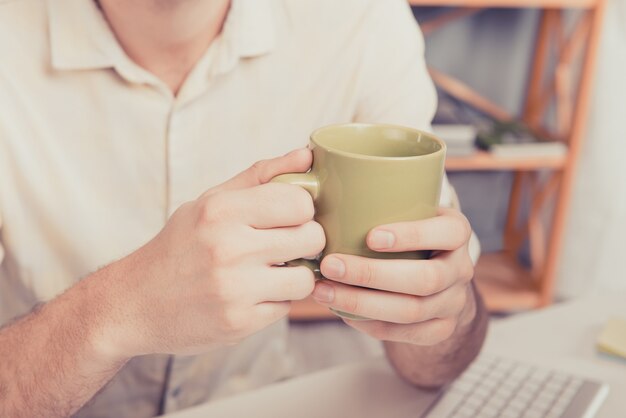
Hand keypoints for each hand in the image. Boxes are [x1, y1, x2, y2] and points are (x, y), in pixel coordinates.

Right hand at [101, 148, 324, 357]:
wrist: (133, 303)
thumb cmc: (179, 246)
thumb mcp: (210, 202)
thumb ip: (260, 176)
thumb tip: (306, 156)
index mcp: (221, 210)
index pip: (300, 202)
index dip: (303, 209)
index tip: (290, 217)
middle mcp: (228, 248)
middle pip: (312, 238)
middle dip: (306, 241)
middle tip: (287, 245)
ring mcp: (234, 289)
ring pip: (305, 279)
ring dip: (295, 276)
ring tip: (273, 271)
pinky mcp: (238, 323)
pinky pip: (286, 308)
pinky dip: (275, 301)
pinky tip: (253, 294)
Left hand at [312, 207, 474, 345]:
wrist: (439, 277)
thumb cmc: (408, 230)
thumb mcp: (409, 208)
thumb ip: (377, 193)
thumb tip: (311, 167)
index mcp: (456, 231)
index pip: (446, 232)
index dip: (412, 236)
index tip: (370, 236)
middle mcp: (460, 268)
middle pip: (424, 279)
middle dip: (372, 275)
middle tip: (330, 264)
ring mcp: (453, 303)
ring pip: (411, 311)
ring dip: (361, 302)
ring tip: (323, 291)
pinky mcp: (439, 329)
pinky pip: (403, 333)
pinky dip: (368, 323)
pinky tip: (340, 310)